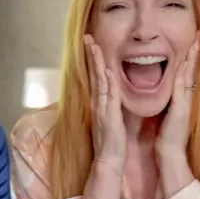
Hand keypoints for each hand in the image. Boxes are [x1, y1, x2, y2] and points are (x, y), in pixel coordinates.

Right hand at [84, 34, 125, 176]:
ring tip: (94, 46)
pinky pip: (109, 97)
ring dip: (97, 64)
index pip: (96, 77)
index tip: (91, 44)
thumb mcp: (110, 118)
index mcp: (99, 103)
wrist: (109, 160)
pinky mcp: (109, 117)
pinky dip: (107, 84)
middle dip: (91, 55)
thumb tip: (110, 91)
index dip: (93, 60)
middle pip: (94, 75)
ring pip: (99, 82)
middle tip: (88, 37)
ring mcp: (102, 110)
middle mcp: (98, 104)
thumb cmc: (111, 141)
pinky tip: (107, 71)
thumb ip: (109, 104)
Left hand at [156, 31, 199, 158]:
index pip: (189, 73)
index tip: (194, 41)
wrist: (170, 153)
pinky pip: (181, 88)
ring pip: (190, 75)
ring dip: (193, 58)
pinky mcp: (180, 109)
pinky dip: (183, 74)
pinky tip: (184, 63)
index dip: (192, 57)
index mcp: (184, 98)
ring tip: (196, 41)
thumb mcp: (170, 113)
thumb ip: (172, 101)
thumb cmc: (168, 135)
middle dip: (197, 52)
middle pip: (193, 70)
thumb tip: (170, 91)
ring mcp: (186, 103)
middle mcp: (188, 98)